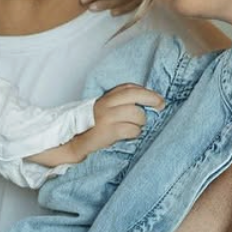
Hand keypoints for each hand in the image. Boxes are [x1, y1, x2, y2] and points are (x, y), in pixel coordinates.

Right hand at [31, 83, 163, 166]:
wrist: (70, 143)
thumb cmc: (90, 129)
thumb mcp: (102, 112)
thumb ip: (118, 105)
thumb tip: (143, 104)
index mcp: (104, 98)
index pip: (128, 87)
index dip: (145, 91)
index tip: (156, 97)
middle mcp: (106, 104)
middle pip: (135, 95)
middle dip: (152, 99)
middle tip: (161, 106)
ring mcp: (107, 117)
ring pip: (137, 114)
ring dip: (141, 123)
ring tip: (137, 128)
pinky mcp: (108, 131)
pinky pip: (132, 130)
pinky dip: (135, 134)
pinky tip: (131, 136)